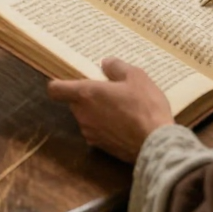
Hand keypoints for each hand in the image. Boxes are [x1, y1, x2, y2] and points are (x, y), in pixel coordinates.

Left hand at [47, 58, 173, 162]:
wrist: (157, 145)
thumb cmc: (145, 106)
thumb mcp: (135, 76)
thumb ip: (116, 67)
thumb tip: (105, 63)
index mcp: (86, 94)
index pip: (55, 89)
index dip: (59, 83)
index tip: (70, 78)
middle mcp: (83, 115)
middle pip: (74, 102)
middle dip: (87, 96)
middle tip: (108, 90)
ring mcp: (91, 133)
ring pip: (86, 117)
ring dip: (97, 111)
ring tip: (121, 107)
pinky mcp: (102, 148)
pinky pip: (98, 131)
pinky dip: (106, 126)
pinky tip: (125, 123)